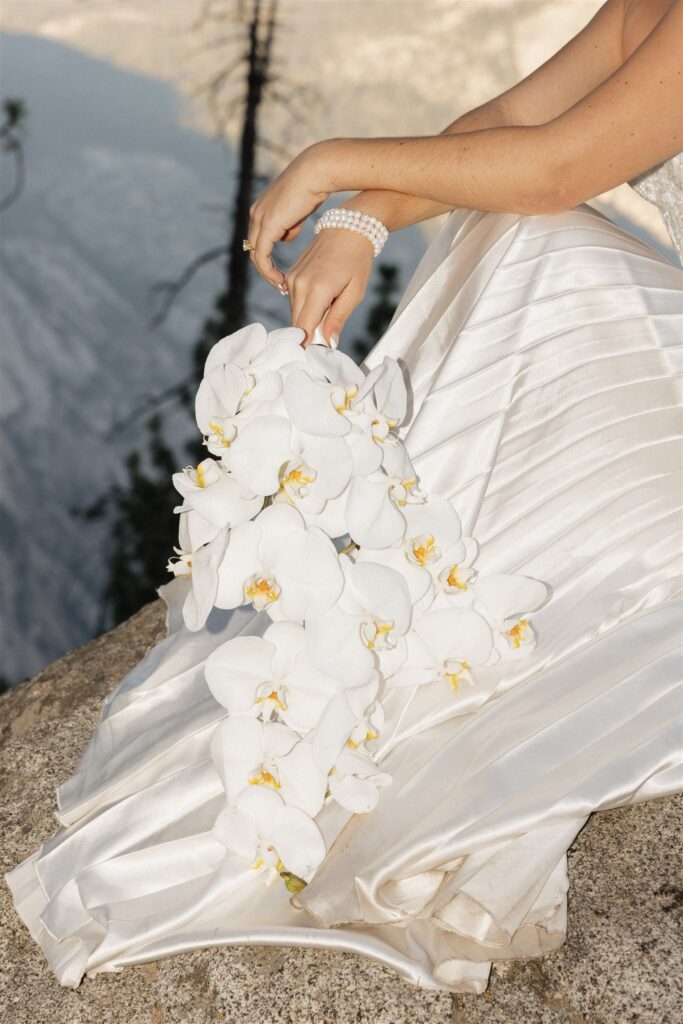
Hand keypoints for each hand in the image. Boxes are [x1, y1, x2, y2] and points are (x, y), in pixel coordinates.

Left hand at [247, 142, 331, 290]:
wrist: (316, 173)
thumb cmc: (313, 188)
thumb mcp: (299, 211)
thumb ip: (290, 225)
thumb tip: (286, 237)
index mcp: (261, 209)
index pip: (258, 240)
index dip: (268, 259)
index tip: (280, 273)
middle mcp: (256, 214)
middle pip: (254, 249)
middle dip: (266, 270)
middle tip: (279, 284)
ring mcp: (259, 219)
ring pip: (256, 254)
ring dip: (267, 273)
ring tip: (281, 285)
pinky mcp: (267, 226)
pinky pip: (262, 255)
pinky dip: (268, 270)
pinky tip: (279, 279)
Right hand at [284, 226, 374, 347]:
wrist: (348, 228)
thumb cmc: (357, 261)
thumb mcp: (355, 292)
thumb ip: (338, 318)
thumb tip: (328, 343)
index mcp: (317, 290)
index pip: (304, 329)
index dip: (308, 346)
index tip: (315, 357)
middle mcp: (299, 284)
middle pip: (297, 324)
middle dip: (309, 335)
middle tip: (325, 341)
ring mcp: (292, 278)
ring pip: (295, 313)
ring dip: (308, 320)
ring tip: (327, 315)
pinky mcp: (291, 275)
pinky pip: (294, 301)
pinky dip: (305, 308)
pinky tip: (321, 302)